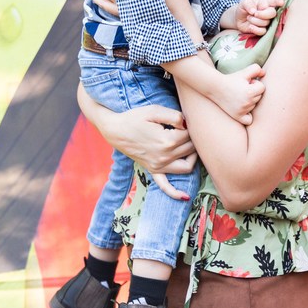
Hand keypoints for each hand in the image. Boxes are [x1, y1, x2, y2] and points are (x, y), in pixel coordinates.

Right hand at [79, 82, 197, 188]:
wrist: (115, 129)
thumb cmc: (135, 118)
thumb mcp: (154, 110)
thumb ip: (174, 116)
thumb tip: (187, 125)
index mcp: (167, 141)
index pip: (190, 135)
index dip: (189, 125)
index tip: (181, 121)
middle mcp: (165, 156)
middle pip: (190, 149)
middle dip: (192, 138)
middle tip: (185, 130)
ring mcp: (158, 166)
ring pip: (186, 167)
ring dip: (192, 158)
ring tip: (190, 148)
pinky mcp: (152, 170)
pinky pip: (165, 186)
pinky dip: (175, 193)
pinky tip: (185, 197)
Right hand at [216, 64, 265, 124]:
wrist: (216, 87)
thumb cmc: (231, 79)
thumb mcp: (244, 72)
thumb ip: (256, 69)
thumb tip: (264, 74)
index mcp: (250, 92)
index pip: (262, 88)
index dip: (255, 83)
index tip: (247, 82)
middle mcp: (247, 103)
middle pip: (259, 97)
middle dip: (253, 92)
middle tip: (243, 88)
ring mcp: (242, 111)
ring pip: (254, 106)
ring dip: (250, 101)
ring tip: (240, 95)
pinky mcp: (237, 116)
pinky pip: (249, 120)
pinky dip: (248, 115)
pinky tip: (243, 108)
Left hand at [234, 0, 283, 35]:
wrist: (238, 19)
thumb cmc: (243, 8)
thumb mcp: (243, 3)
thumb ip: (248, 4)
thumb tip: (254, 11)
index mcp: (265, 2)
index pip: (274, 1)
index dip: (278, 2)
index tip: (281, 2)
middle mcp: (268, 11)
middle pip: (272, 13)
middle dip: (263, 14)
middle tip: (255, 14)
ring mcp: (267, 21)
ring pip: (266, 22)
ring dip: (255, 20)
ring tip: (249, 18)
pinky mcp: (263, 30)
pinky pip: (263, 31)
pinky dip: (255, 29)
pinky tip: (250, 26)